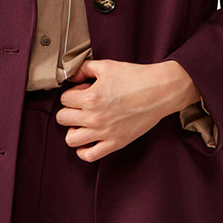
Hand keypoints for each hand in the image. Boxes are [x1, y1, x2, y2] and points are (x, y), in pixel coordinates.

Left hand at [56, 58, 198, 160]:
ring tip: (84, 123)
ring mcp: (105, 133)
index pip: (64, 99)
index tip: (84, 91)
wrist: (160, 91)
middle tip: (82, 106)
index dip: (72, 93)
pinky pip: (89, 155)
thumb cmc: (135, 77)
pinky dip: (84, 149)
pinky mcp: (115, 143)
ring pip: (71, 139)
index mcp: (91, 97)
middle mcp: (95, 117)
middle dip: (70, 110)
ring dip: (74, 130)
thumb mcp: (106, 66)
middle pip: (62, 119)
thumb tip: (71, 76)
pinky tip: (89, 139)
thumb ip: (84, 68)